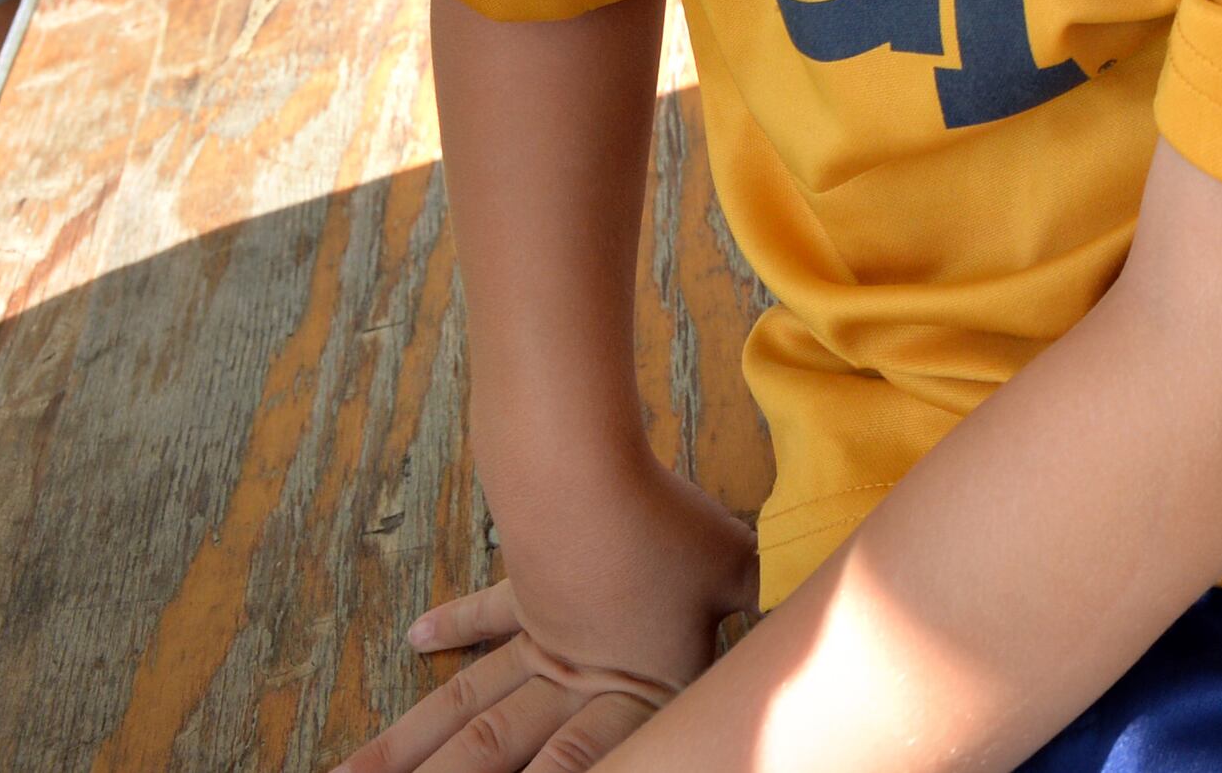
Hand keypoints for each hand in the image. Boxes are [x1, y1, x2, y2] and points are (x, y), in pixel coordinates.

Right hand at [337, 466, 755, 772]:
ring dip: (414, 746)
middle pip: (499, 754)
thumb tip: (808, 613)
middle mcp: (575, 678)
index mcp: (631, 690)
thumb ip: (767, 605)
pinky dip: (453, 628)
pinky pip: (486, 617)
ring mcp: (543, 636)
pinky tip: (414, 643)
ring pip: (469, 711)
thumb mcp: (739, 575)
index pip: (588, 762)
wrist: (584, 478)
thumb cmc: (671, 533)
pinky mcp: (529, 586)